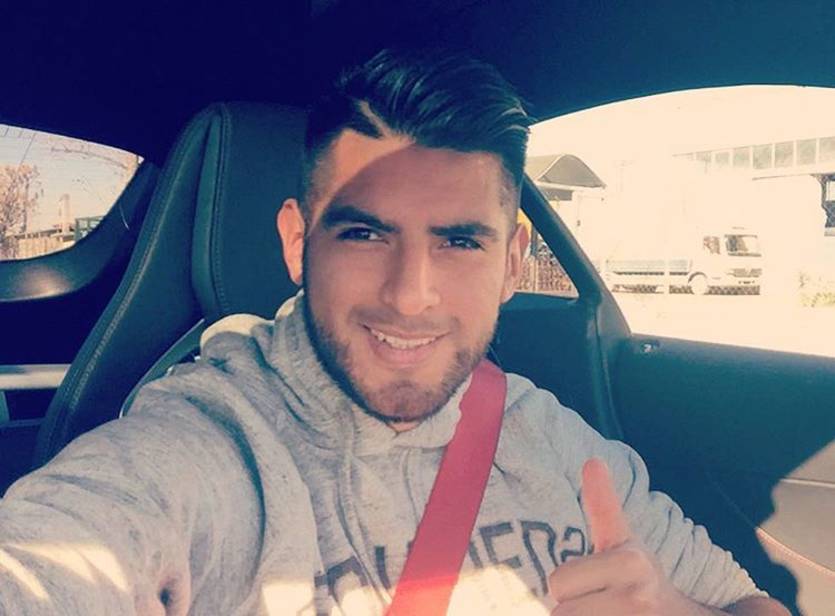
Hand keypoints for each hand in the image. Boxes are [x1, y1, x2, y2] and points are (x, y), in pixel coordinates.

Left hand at [548, 458, 699, 614]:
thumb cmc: (641, 578)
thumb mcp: (625, 540)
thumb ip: (603, 505)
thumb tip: (592, 461)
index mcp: (630, 561)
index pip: (561, 581)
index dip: (565, 584)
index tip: (585, 526)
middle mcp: (636, 595)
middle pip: (558, 602)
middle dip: (569, 602)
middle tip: (595, 599)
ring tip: (601, 612)